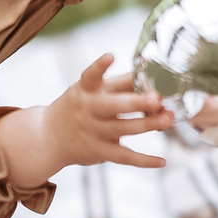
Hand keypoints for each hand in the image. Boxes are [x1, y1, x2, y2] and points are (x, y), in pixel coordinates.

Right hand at [0, 54, 175, 186]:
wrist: (49, 137)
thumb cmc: (80, 106)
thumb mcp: (90, 90)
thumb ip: (120, 83)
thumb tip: (153, 77)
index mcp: (86, 89)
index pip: (91, 76)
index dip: (100, 66)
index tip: (110, 56)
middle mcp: (89, 109)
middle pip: (112, 105)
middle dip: (136, 102)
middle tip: (156, 99)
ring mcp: (94, 132)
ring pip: (123, 129)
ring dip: (148, 125)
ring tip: (169, 119)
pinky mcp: (100, 151)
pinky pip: (124, 157)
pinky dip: (144, 161)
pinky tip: (162, 160)